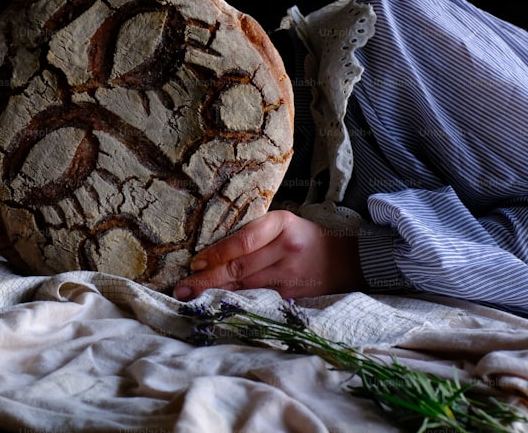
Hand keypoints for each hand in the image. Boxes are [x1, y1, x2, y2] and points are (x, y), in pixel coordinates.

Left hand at [173, 210, 364, 300]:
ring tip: (190, 297)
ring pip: (246, 287)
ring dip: (215, 293)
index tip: (195, 262)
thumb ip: (255, 231)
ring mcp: (289, 276)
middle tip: (182, 287)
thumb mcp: (284, 222)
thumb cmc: (306, 237)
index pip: (244, 241)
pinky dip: (235, 302)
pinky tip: (216, 306)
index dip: (217, 254)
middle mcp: (286, 249)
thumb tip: (213, 246)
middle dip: (207, 279)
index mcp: (282, 224)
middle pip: (240, 267)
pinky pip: (257, 299)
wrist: (346, 260)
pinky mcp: (291, 296)